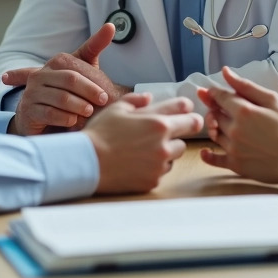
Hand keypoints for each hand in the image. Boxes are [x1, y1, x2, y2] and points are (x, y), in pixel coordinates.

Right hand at [5, 24, 130, 135]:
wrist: (45, 118)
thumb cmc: (69, 91)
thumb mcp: (83, 67)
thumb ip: (95, 45)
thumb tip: (111, 26)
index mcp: (55, 63)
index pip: (76, 70)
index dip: (92, 84)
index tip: (104, 96)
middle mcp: (40, 75)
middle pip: (70, 81)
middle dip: (89, 94)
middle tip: (101, 104)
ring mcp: (32, 92)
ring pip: (61, 98)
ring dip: (79, 108)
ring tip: (88, 114)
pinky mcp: (28, 110)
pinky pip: (50, 113)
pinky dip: (66, 119)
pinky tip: (74, 122)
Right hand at [84, 95, 203, 193]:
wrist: (87, 163)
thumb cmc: (100, 133)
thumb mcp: (115, 109)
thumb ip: (135, 100)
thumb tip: (149, 97)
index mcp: (157, 122)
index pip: (187, 111)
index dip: (187, 109)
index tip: (184, 110)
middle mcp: (164, 143)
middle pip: (191, 131)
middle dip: (184, 127)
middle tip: (174, 127)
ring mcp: (160, 164)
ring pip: (177, 153)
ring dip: (169, 148)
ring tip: (147, 147)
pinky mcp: (154, 180)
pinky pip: (163, 170)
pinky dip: (156, 166)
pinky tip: (138, 162)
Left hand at [197, 66, 277, 183]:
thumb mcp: (272, 100)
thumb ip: (246, 86)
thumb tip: (225, 71)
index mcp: (243, 111)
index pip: (219, 97)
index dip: (213, 93)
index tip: (210, 91)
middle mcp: (233, 129)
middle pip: (214, 115)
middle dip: (214, 109)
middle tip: (218, 107)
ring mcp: (233, 148)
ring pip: (215, 134)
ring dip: (214, 128)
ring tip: (220, 125)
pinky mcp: (235, 165)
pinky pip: (214, 159)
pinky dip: (208, 155)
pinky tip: (206, 151)